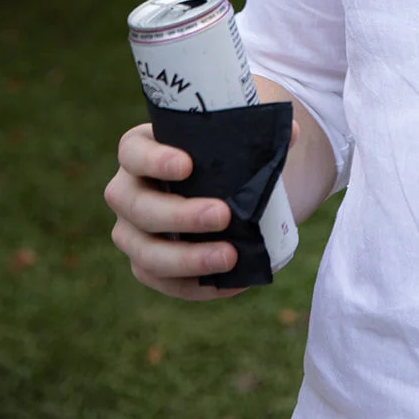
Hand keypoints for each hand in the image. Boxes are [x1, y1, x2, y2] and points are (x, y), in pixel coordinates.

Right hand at [104, 123, 243, 299]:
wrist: (220, 187)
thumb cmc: (218, 154)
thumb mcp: (233, 136)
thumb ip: (260, 132)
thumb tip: (290, 133)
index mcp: (141, 150)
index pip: (133, 152)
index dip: (154, 160)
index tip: (188, 166)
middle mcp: (128, 192)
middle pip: (137, 208)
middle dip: (179, 215)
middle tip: (223, 215)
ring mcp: (133, 233)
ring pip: (145, 254)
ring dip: (186, 259)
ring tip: (229, 256)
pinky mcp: (148, 265)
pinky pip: (164, 283)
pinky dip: (197, 286)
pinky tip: (233, 281)